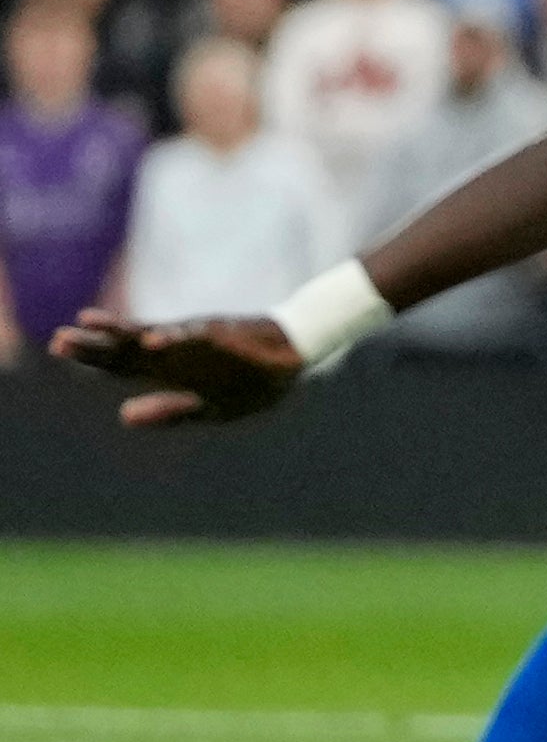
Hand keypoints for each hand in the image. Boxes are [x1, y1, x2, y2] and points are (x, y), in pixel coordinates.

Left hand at [49, 310, 309, 427]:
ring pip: (152, 335)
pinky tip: (151, 341)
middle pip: (125, 348)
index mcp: (168, 370)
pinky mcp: (222, 335)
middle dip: (93, 345)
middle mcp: (174, 351)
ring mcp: (195, 340)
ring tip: (88, 326)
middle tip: (57, 341)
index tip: (57, 346)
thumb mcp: (209, 408)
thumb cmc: (251, 383)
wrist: (293, 356)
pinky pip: (195, 337)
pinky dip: (174, 338)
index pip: (119, 363)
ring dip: (122, 333)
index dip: (90, 357)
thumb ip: (170, 411)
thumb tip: (123, 416)